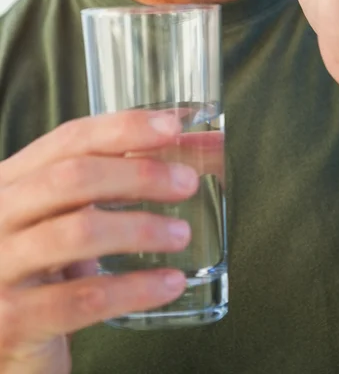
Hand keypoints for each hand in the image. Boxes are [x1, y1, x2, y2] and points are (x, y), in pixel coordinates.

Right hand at [0, 111, 197, 373]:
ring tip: (181, 234)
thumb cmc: (43, 266)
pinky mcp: (10, 320)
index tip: (171, 127)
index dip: (123, 128)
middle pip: (72, 177)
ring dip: (140, 228)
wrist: (3, 340)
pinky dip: (134, 289)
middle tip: (186, 182)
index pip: (69, 139)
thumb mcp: (65, 216)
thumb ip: (113, 182)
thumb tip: (191, 146)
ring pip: (77, 232)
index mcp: (12, 181)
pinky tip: (169, 283)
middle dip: (138, 174)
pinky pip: (82, 299)